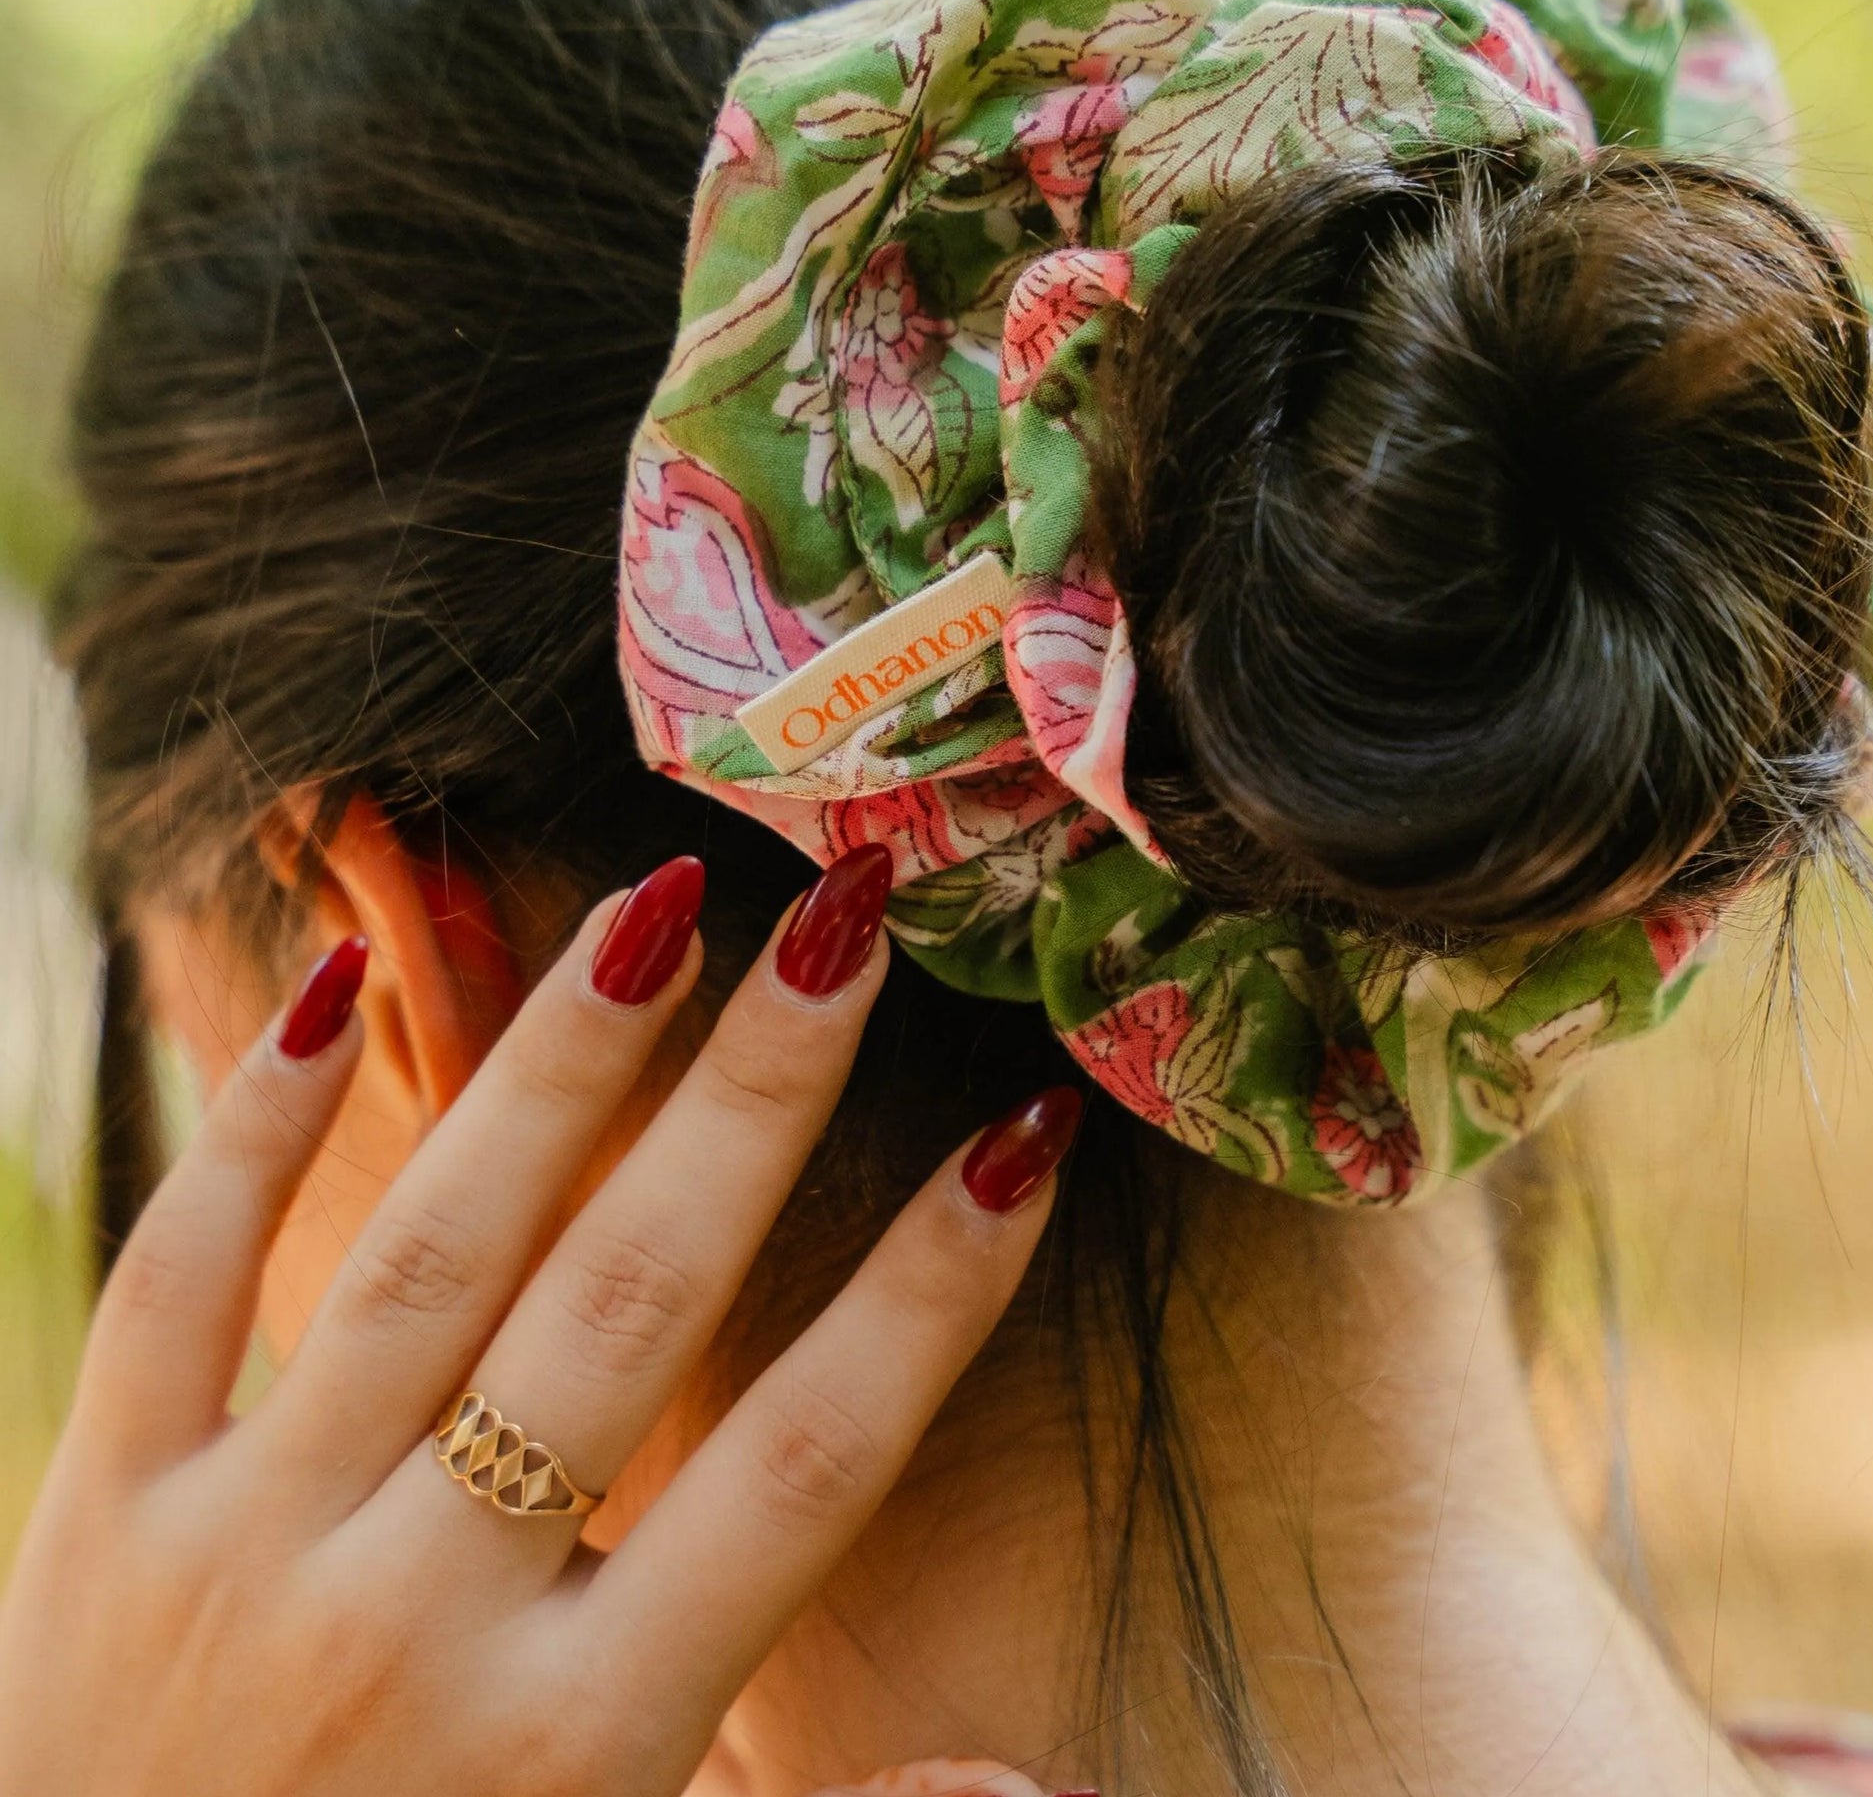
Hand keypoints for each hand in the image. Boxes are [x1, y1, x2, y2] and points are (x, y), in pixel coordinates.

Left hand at [0, 847, 1076, 1795]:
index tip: (1024, 1139)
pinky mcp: (96, 1516)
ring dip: (556, 1066)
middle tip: (848, 926)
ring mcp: (244, 1549)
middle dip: (758, 1101)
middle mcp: (421, 1622)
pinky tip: (330, 982)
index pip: (809, 1464)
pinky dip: (247, 1129)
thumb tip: (1026, 1792)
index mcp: (585, 1737)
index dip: (933, 1296)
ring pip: (430, 1254)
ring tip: (663, 912)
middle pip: (629, 1307)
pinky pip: (181, 1284)